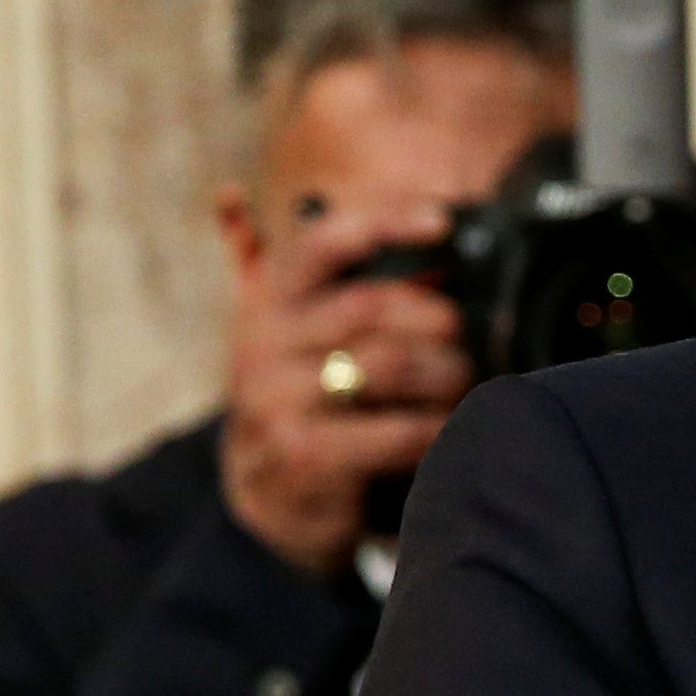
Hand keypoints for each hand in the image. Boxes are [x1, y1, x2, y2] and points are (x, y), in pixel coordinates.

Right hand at [218, 218, 470, 574]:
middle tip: (467, 340)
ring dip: (446, 375)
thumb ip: (277, 269)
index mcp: (270, 301)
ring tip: (463, 387)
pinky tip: (449, 431)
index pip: (320, 242)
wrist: (271, 498)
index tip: (443, 220)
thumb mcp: (288, 332)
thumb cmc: (307, 399)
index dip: (382, 222)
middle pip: (371, 306)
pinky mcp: (301, 454)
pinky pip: (395, 432)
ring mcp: (276, 400)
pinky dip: (437, 429)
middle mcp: (263, 343)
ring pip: (389, 365)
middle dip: (437, 320)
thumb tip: (227, 198)